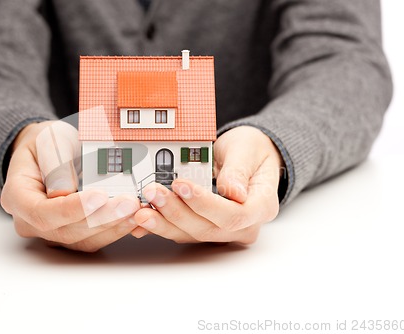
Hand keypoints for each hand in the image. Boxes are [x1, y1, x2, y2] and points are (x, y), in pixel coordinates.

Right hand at [0, 121, 139, 251]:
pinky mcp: (72, 236)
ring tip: (135, 210)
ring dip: (113, 227)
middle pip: (66, 230)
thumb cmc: (47, 144)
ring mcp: (52, 233)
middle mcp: (31, 222)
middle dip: (101, 218)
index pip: (41, 213)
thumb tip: (64, 193)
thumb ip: (55, 165)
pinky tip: (133, 218)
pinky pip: (94, 240)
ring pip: (83, 240)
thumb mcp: (49, 141)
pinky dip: (116, 230)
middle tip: (129, 203)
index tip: (99, 196)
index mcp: (16, 197)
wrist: (52, 152)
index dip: (72, 209)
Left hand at [131, 126, 281, 243]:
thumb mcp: (247, 150)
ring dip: (164, 223)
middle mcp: (244, 225)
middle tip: (153, 193)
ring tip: (142, 210)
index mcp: (262, 206)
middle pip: (208, 228)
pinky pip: (183, 231)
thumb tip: (234, 191)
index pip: (233, 215)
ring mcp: (224, 231)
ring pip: (192, 234)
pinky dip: (162, 225)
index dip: (204, 204)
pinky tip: (142, 221)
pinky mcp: (206, 228)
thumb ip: (238, 170)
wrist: (248, 156)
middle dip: (176, 212)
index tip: (181, 185)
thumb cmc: (251, 151)